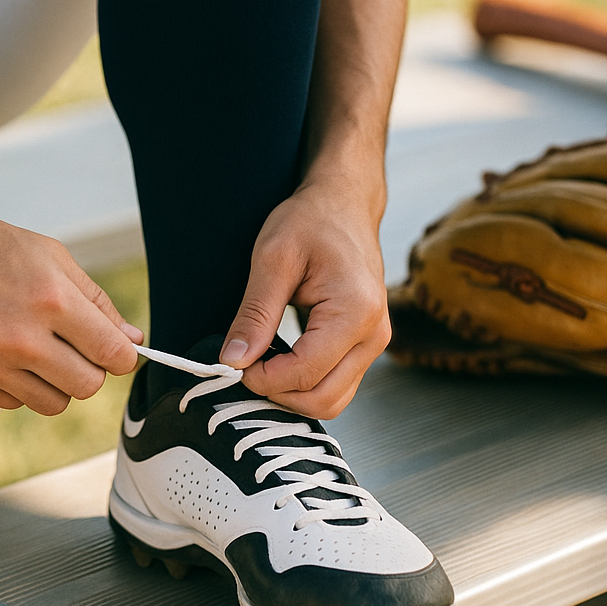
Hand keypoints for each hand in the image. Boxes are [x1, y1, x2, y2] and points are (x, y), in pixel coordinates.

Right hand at [0, 193, 142, 415]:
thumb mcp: (48, 254)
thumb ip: (95, 300)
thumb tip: (132, 339)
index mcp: (50, 298)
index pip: (112, 353)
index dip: (123, 356)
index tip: (117, 352)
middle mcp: (21, 337)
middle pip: (87, 386)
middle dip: (90, 369)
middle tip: (75, 347)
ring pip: (53, 403)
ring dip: (55, 382)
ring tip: (38, 350)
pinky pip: (13, 403)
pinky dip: (18, 385)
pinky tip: (2, 351)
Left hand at [218, 174, 389, 418]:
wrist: (343, 205)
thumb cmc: (310, 222)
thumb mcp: (272, 259)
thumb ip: (254, 314)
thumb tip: (233, 361)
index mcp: (355, 311)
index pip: (305, 373)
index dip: (262, 379)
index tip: (231, 363)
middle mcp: (374, 334)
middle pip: (323, 399)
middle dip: (277, 394)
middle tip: (242, 368)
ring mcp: (375, 343)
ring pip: (332, 400)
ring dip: (291, 395)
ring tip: (259, 366)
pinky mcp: (366, 345)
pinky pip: (336, 385)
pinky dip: (305, 386)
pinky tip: (278, 362)